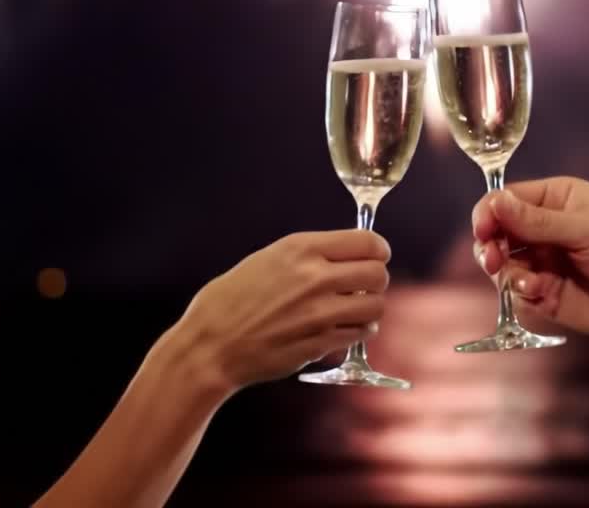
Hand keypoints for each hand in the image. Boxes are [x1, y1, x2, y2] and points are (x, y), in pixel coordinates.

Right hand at [171, 230, 390, 392]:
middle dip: (376, 279)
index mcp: (301, 249)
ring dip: (370, 308)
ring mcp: (319, 314)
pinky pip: (359, 333)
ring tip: (354, 309)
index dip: (378, 249)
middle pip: (378, 273)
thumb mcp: (267, 259)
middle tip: (364, 285)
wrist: (210, 346)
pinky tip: (342, 328)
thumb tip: (346, 256)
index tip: (376, 255)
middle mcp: (314, 278)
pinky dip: (358, 331)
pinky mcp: (320, 344)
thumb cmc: (230, 300)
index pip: (367, 242)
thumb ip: (309, 256)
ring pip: (375, 306)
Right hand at [471, 177, 588, 353]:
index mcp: (555, 199)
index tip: (484, 230)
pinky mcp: (543, 293)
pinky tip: (540, 293)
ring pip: (501, 266)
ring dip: (508, 275)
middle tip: (495, 262)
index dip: (489, 214)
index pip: (507, 200)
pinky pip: (515, 293)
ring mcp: (542, 261)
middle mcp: (543, 229)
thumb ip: (539, 221)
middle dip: (490, 247)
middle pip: (496, 233)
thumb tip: (496, 203)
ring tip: (530, 283)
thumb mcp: (588, 230)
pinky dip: (521, 294)